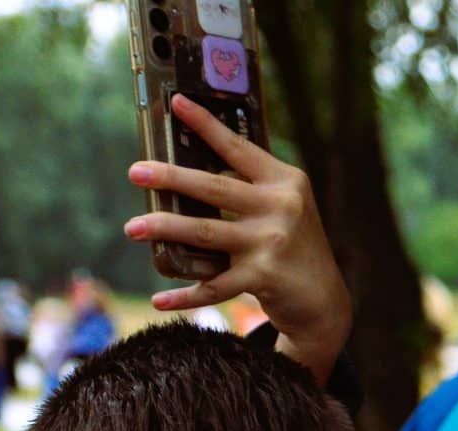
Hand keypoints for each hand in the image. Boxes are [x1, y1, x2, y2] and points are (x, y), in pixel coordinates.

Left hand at [124, 93, 351, 385]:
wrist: (324, 300)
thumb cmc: (293, 246)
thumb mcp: (286, 207)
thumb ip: (250, 188)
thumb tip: (187, 174)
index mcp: (285, 181)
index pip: (238, 147)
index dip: (205, 125)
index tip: (176, 103)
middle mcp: (281, 207)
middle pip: (214, 187)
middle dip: (170, 178)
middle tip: (135, 172)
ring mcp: (272, 242)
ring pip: (206, 231)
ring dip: (165, 228)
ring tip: (133, 228)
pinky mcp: (264, 277)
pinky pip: (215, 286)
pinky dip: (186, 295)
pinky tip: (159, 300)